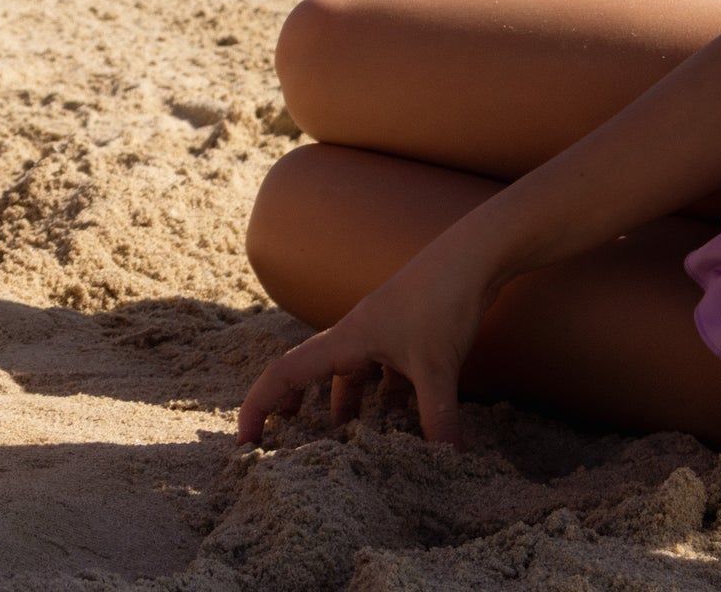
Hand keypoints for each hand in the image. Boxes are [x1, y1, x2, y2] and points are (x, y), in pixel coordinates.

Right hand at [237, 230, 493, 447]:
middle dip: (296, 405)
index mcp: (347, 339)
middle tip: (288, 441)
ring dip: (347, 404)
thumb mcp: (437, 367)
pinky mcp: (408, 329)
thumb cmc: (444, 301)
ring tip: (350, 440)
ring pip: (352, 373)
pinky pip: (384, 368)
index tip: (245, 442)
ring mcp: (383, 329)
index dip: (260, 405)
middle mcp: (358, 333)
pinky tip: (405, 416)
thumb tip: (447, 465)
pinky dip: (387, 394)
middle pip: (311, 371)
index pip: (286, 371)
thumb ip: (437, 420)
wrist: (474, 254)